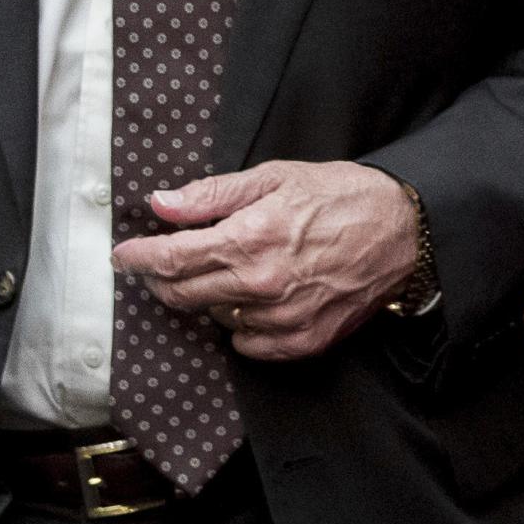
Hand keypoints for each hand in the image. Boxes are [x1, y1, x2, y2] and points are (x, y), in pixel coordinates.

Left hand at [108, 160, 416, 361]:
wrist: (400, 232)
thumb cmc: (338, 196)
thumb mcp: (273, 178)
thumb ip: (211, 196)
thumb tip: (160, 205)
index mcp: (250, 238)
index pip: (172, 259)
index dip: (140, 258)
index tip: (123, 256)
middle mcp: (261, 285)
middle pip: (183, 294)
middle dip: (162, 278)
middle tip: (160, 262)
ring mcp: (282, 319)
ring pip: (214, 318)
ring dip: (207, 296)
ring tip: (226, 270)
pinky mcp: (302, 342)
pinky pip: (247, 345)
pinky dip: (240, 324)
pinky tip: (253, 299)